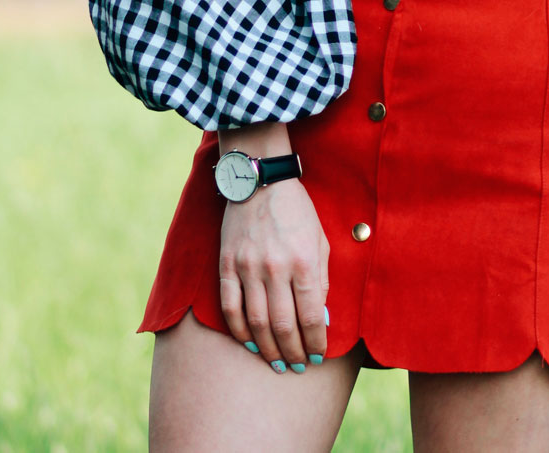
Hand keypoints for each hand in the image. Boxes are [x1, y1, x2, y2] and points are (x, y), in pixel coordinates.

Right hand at [219, 178, 329, 372]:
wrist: (260, 180)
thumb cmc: (296, 210)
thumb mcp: (320, 239)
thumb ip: (321, 278)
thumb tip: (319, 316)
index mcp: (303, 260)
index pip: (311, 315)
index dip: (315, 341)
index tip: (318, 355)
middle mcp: (276, 267)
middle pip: (283, 325)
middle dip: (293, 352)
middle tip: (298, 367)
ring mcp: (248, 267)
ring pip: (256, 322)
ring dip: (267, 349)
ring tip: (276, 363)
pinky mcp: (227, 265)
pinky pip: (230, 307)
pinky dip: (239, 331)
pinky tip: (249, 343)